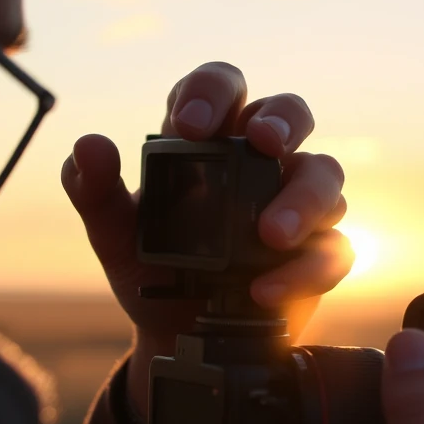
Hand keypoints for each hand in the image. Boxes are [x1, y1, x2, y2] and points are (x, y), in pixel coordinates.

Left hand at [61, 62, 352, 413]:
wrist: (177, 335)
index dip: (211, 91)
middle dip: (283, 120)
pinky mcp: (317, 253)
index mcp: (209, 142)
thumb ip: (93, 189)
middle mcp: (259, 163)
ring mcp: (296, 205)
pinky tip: (264, 291)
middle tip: (263, 143)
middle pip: (289, 111)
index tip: (190, 125)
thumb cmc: (150, 268)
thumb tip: (89, 144)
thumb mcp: (112, 232)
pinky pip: (334, 249)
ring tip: (270, 235)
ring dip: (304, 199)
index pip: (221, 88)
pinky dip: (305, 269)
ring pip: (326, 174)